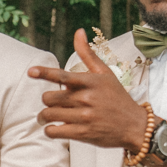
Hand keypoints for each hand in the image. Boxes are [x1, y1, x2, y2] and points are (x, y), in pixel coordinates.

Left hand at [31, 29, 150, 150]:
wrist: (135, 126)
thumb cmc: (117, 97)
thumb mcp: (105, 73)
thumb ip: (87, 54)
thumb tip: (78, 31)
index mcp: (90, 82)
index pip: (63, 76)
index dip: (45, 73)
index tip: (31, 71)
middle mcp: (87, 99)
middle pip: (49, 98)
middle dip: (46, 100)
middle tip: (49, 103)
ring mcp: (85, 117)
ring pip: (49, 115)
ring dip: (43, 117)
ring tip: (45, 117)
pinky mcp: (83, 134)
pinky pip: (54, 132)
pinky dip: (49, 130)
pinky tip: (53, 128)